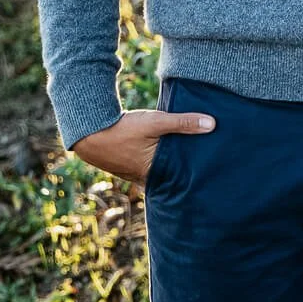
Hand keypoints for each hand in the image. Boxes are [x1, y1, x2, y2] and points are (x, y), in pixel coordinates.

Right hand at [72, 107, 215, 189]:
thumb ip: (183, 123)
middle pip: (171, 176)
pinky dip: (158, 161)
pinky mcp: (128, 166)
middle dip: (185, 171)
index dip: (195, 174)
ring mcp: (134, 173)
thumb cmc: (123, 129)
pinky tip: (166, 153)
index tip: (213, 171)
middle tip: (208, 166)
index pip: (181, 179)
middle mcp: (145, 178)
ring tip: (191, 157)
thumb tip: (212, 124)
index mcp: (154, 173)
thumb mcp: (156, 122)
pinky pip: (148, 166)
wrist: (89, 132)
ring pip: (159, 171)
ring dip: (170, 164)